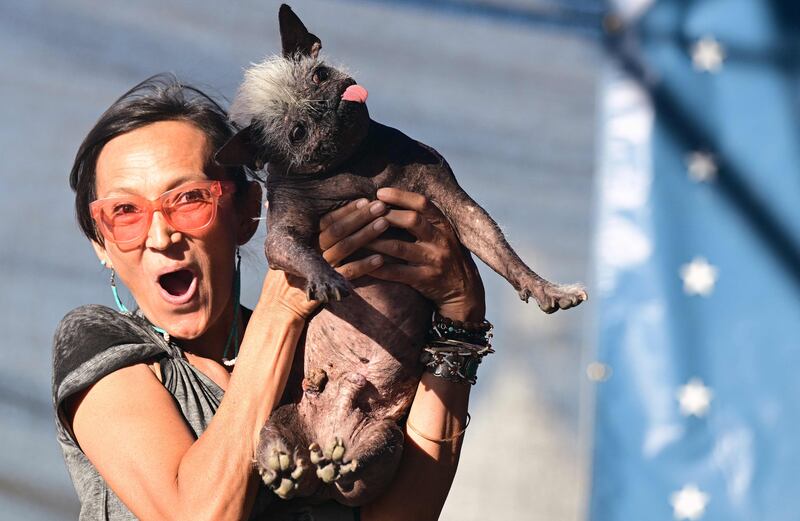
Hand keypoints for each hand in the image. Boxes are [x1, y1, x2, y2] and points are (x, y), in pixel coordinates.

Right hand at [264, 199, 389, 318]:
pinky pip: (347, 274)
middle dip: (361, 217)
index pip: (327, 221)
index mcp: (302, 240)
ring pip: (344, 248)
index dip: (346, 210)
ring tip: (385, 224)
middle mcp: (309, 252)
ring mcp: (318, 269)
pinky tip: (380, 258)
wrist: (281, 306)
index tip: (365, 200)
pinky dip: (364, 265)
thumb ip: (295, 228)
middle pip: (338, 230)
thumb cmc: (290, 273)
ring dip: (366, 235)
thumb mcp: (288, 248)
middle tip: (381, 206)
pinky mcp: (326, 287)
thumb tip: (267, 198)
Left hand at [366, 188, 485, 321]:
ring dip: (376, 241)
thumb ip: (425, 220)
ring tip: (357, 237)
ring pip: (399, 248)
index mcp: (443, 225)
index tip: (380, 192)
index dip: (401, 196)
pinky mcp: (425, 279)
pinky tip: (364, 264)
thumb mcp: (442, 234)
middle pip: (412, 221)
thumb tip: (394, 201)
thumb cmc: (446, 256)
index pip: (423, 203)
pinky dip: (379, 268)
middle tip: (366, 214)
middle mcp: (440, 240)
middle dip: (386, 216)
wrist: (464, 290)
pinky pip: (398, 273)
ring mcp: (433, 260)